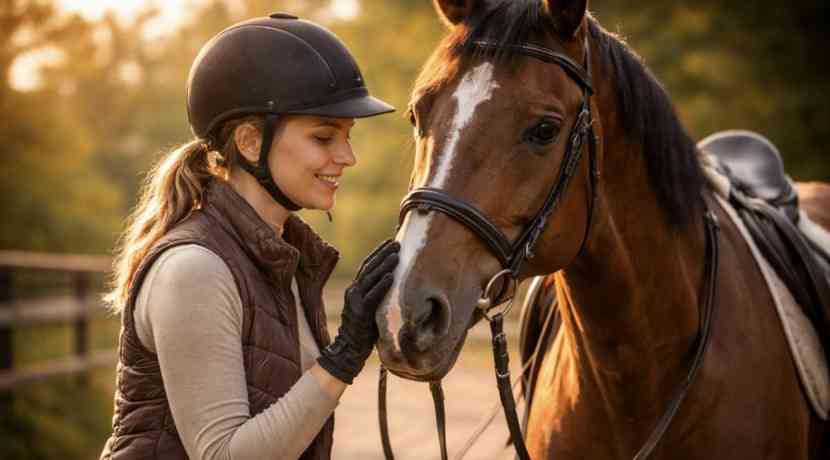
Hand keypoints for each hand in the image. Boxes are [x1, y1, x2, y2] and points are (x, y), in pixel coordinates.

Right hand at [317, 240, 399, 383]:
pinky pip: (372, 296)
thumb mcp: (371, 308)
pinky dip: (382, 285)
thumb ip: (377, 296)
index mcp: (355, 290)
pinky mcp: (360, 312)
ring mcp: (355, 301)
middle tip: (396, 243)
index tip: (390, 242)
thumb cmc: (364, 331)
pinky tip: (391, 276)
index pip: (367, 266)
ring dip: (384, 265)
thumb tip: (393, 283)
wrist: (349, 350)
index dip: (378, 253)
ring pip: (370, 278)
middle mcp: (353, 292)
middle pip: (369, 268)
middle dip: (383, 254)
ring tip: (397, 255)